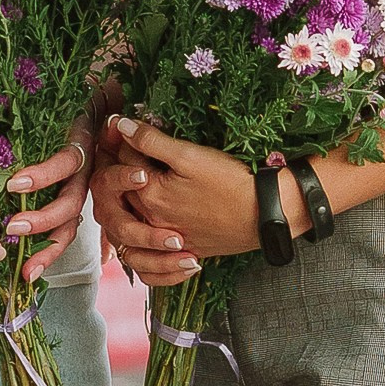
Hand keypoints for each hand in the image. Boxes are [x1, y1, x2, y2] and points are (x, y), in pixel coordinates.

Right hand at [0, 131, 94, 286]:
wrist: (95, 91)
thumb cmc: (64, 129)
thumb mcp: (51, 166)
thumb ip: (38, 194)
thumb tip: (27, 226)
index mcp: (73, 195)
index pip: (62, 235)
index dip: (46, 257)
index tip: (26, 278)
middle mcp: (82, 187)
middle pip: (67, 227)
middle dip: (44, 249)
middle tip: (22, 266)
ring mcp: (84, 168)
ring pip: (67, 202)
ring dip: (41, 218)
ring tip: (13, 226)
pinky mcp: (81, 141)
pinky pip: (62, 164)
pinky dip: (40, 177)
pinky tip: (17, 184)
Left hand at [93, 114, 284, 287]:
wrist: (264, 216)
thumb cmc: (229, 184)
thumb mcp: (189, 156)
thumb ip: (151, 141)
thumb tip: (120, 125)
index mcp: (149, 196)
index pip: (123, 162)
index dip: (125, 139)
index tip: (132, 126)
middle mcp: (152, 222)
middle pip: (121, 193)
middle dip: (121, 170)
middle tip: (131, 151)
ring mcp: (167, 239)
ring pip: (130, 226)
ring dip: (126, 205)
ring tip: (135, 186)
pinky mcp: (184, 249)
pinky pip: (151, 261)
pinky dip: (146, 247)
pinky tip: (152, 230)